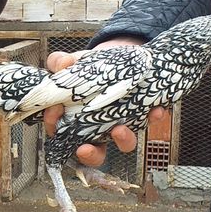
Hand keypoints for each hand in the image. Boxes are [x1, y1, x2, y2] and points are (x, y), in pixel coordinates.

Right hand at [41, 37, 169, 167]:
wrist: (116, 57)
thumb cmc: (89, 67)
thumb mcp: (72, 62)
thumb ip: (61, 62)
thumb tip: (61, 63)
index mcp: (75, 121)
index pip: (60, 133)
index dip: (54, 126)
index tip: (54, 112)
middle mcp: (98, 130)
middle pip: (93, 153)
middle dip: (90, 154)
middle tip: (85, 147)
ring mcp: (120, 124)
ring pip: (123, 143)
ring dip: (123, 140)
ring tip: (119, 129)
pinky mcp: (140, 114)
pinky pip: (148, 120)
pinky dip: (152, 117)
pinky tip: (155, 109)